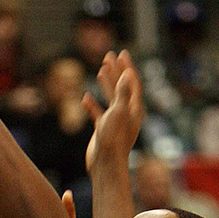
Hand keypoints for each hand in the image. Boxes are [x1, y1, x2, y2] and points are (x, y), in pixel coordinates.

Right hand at [84, 49, 145, 174]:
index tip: (121, 53)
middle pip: (122, 87)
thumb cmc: (114, 139)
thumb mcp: (119, 112)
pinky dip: (93, 104)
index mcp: (133, 108)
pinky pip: (98, 112)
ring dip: (106, 83)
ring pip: (110, 97)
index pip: (131, 82)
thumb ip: (123, 93)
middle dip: (116, 71)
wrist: (105, 163)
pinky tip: (85, 98)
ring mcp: (114, 121)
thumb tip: (127, 73)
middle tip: (109, 56)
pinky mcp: (103, 129)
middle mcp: (126, 112)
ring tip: (100, 70)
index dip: (126, 67)